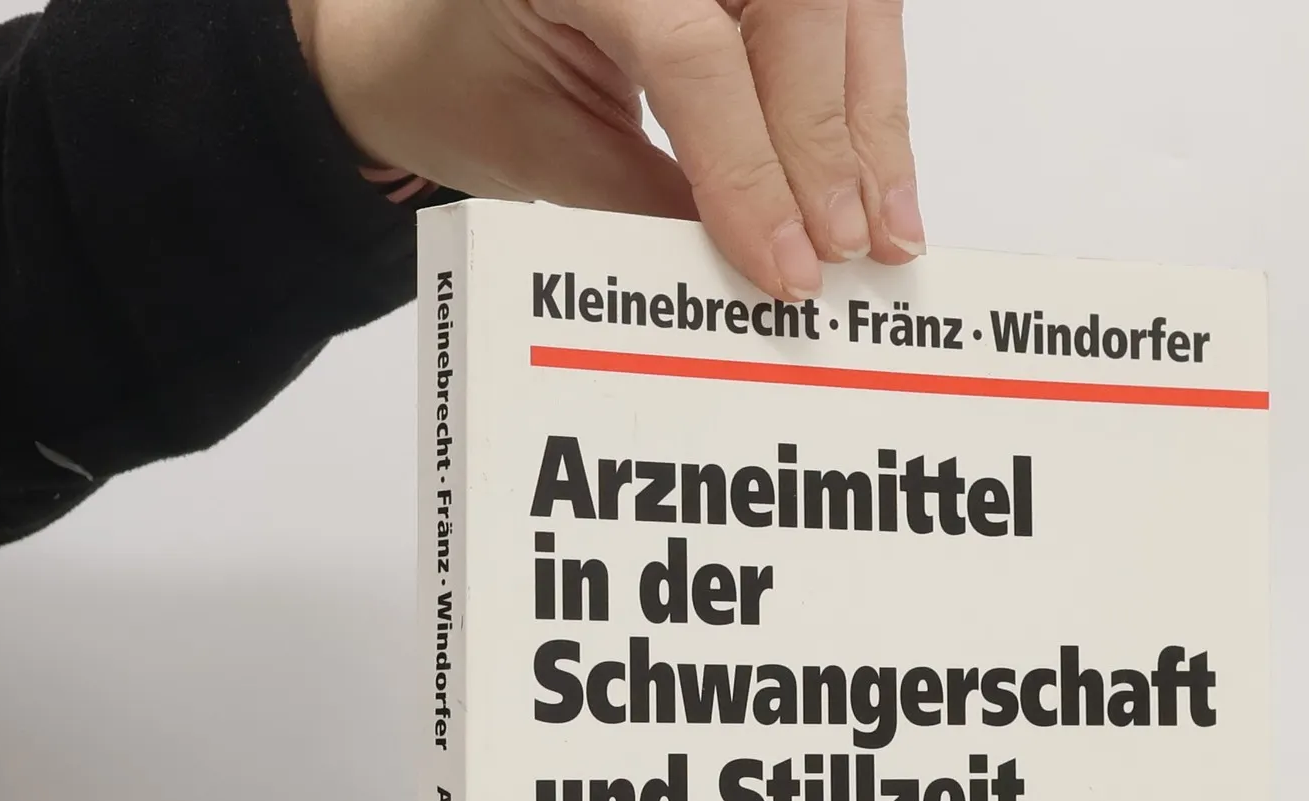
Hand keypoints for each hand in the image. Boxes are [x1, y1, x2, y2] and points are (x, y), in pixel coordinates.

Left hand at [290, 0, 923, 300]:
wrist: (421, 32)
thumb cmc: (459, 74)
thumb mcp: (537, 150)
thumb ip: (647, 203)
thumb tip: (758, 265)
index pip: (695, 52)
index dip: (753, 169)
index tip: (787, 267)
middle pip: (796, 6)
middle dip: (830, 140)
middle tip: (847, 251)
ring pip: (843, 4)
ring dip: (872, 121)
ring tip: (886, 230)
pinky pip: (846, 11)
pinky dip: (868, 96)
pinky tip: (878, 177)